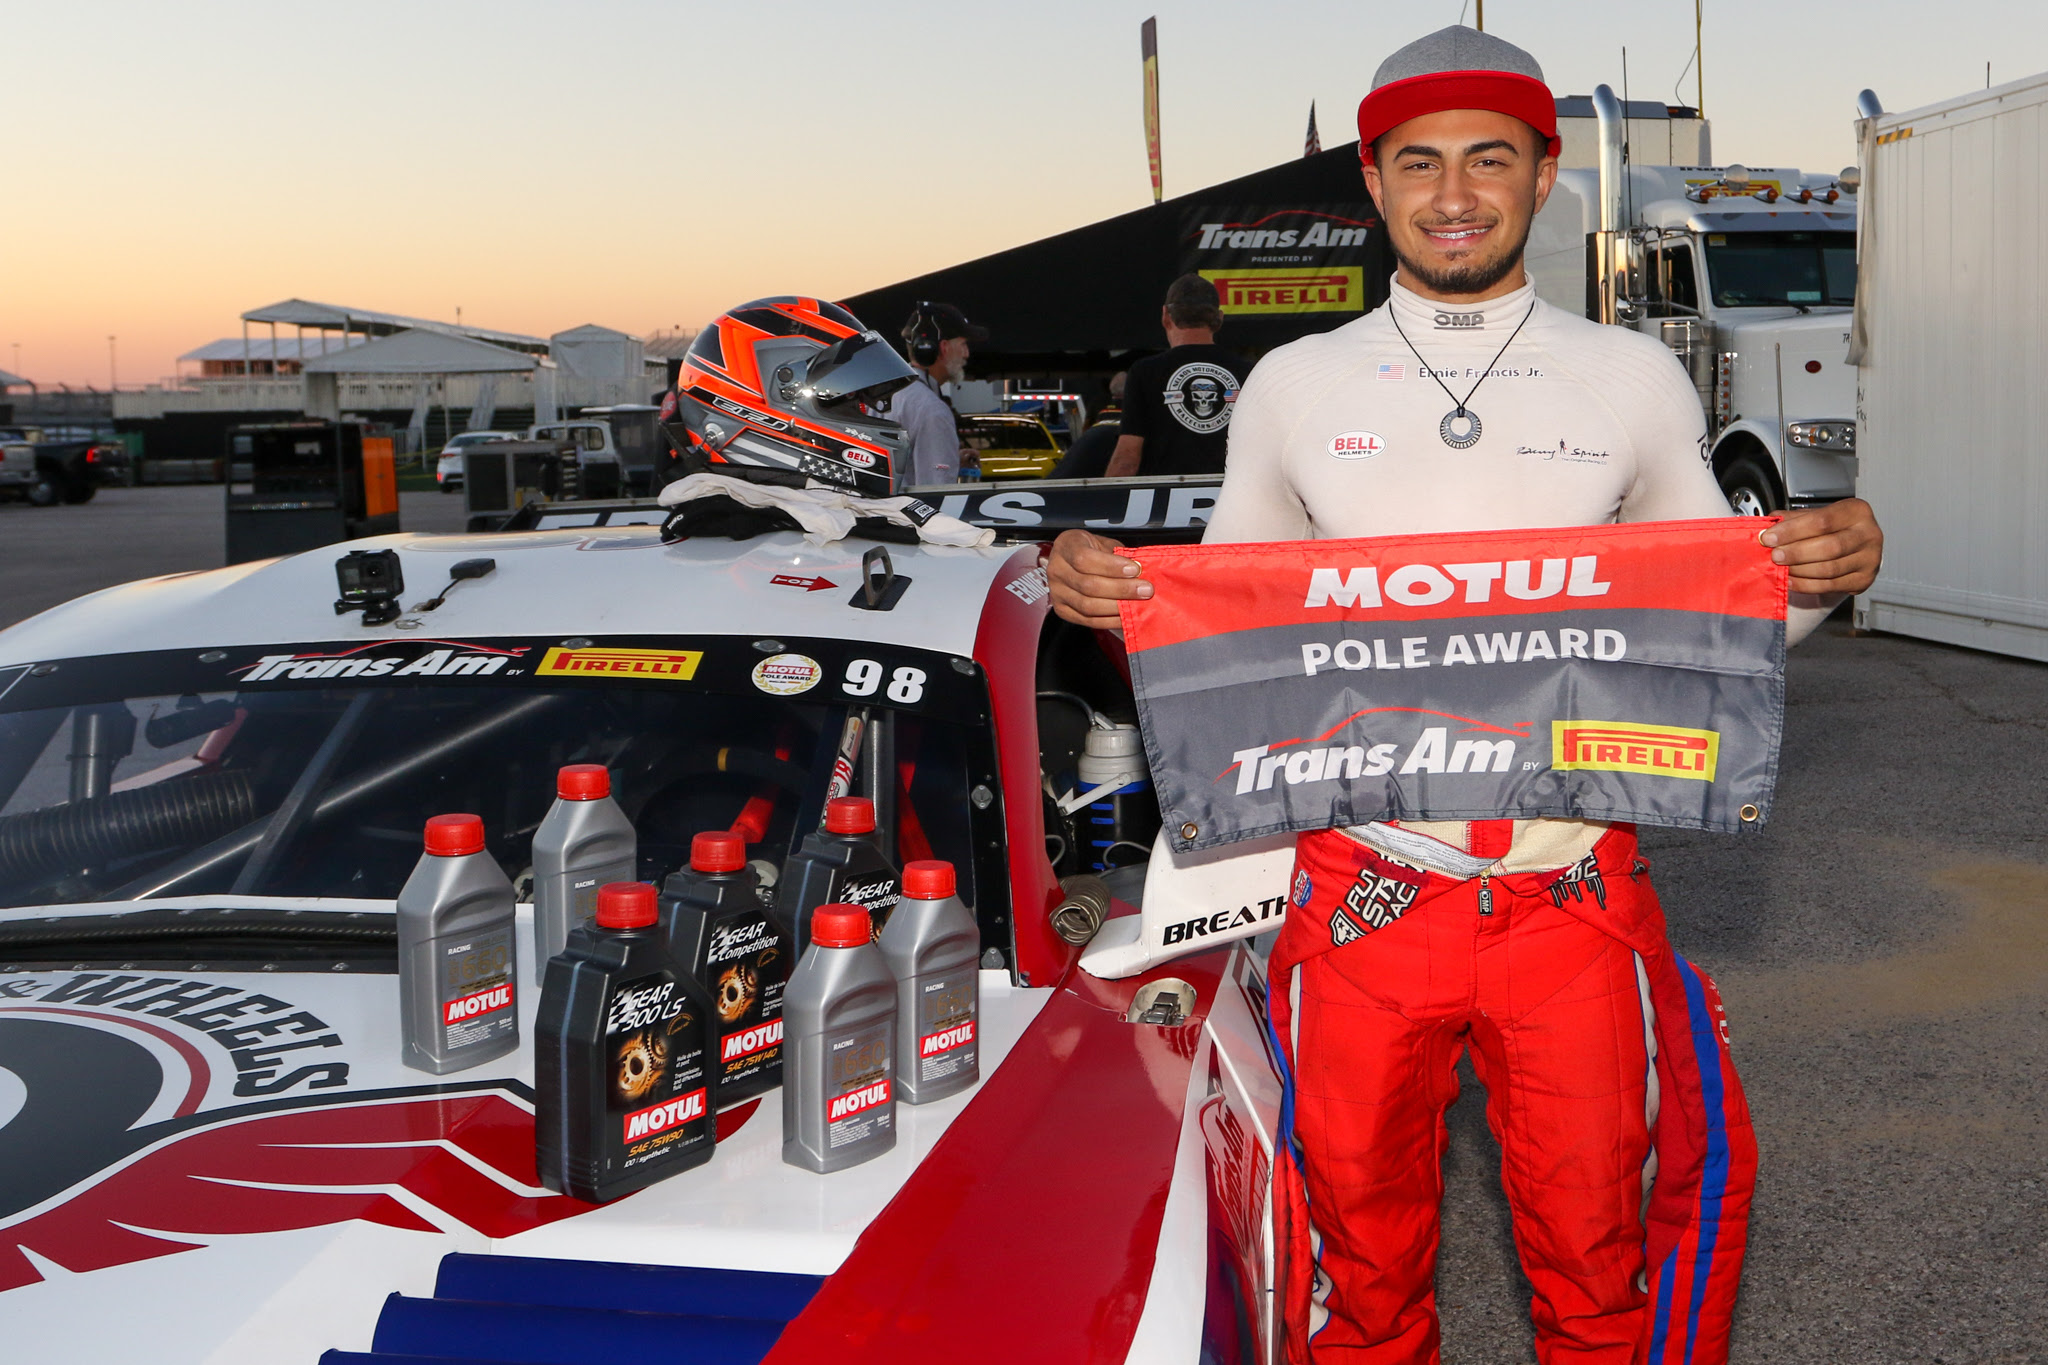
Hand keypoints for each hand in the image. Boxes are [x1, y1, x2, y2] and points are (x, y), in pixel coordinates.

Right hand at [1049, 529, 1150, 628]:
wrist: (1072, 560)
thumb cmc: (1090, 549)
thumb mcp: (1103, 543)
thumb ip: (1118, 555)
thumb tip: (1140, 571)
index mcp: (1066, 546)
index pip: (1084, 559)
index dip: (1112, 566)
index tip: (1135, 569)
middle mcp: (1056, 570)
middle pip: (1088, 585)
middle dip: (1121, 589)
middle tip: (1145, 589)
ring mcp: (1057, 592)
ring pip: (1087, 605)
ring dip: (1117, 606)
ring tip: (1138, 603)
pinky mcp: (1063, 611)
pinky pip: (1088, 620)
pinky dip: (1109, 620)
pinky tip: (1125, 616)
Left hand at [1760, 497, 1882, 595]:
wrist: (1858, 546)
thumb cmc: (1835, 528)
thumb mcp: (1816, 515)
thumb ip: (1792, 519)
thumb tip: (1766, 529)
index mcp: (1856, 511)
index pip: (1822, 521)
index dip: (1792, 531)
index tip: (1769, 537)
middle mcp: (1868, 534)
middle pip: (1829, 547)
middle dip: (1796, 552)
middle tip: (1775, 555)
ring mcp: (1870, 558)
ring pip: (1829, 569)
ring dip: (1799, 570)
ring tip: (1781, 568)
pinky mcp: (1864, 579)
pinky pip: (1830, 586)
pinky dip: (1806, 585)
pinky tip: (1791, 580)